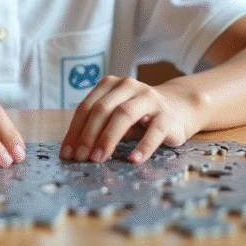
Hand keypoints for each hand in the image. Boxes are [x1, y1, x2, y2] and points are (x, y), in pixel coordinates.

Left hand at [60, 75, 198, 163]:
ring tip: (98, 159)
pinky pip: (154, 130)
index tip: (67, 153)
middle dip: (88, 135)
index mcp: (110, 85)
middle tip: (81, 158)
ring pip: (124, 115)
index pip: (87, 107)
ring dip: (108, 138)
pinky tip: (133, 160)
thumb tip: (73, 152)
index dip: (75, 130)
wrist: (178, 107)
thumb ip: (97, 126)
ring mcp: (149, 98)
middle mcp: (128, 86)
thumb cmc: (138, 116)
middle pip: (103, 109)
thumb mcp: (115, 115)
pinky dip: (143, 146)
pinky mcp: (167, 115)